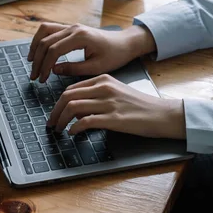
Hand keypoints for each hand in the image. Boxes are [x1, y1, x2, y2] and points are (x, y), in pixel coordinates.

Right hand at [28, 23, 156, 82]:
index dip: (45, 65)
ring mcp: (71, 26)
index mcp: (80, 37)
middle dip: (37, 60)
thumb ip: (74, 69)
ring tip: (31, 62)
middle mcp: (73, 28)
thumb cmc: (114, 56)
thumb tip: (54, 70)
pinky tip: (38, 51)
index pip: (54, 50)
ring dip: (35, 46)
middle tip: (35, 76)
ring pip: (44, 31)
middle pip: (46, 41)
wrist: (125, 43)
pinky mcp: (71, 28)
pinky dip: (41, 40)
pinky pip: (50, 30)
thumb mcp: (96, 67)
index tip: (42, 79)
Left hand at [48, 74, 185, 139]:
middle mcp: (104, 88)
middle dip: (55, 111)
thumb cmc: (140, 106)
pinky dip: (74, 127)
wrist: (162, 114)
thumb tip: (76, 109)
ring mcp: (108, 102)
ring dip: (61, 120)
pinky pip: (85, 121)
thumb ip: (96, 96)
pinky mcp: (113, 118)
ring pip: (73, 107)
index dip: (59, 102)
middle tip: (51, 122)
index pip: (72, 88)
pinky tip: (72, 133)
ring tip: (58, 129)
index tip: (55, 113)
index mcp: (103, 80)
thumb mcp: (116, 93)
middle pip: (67, 96)